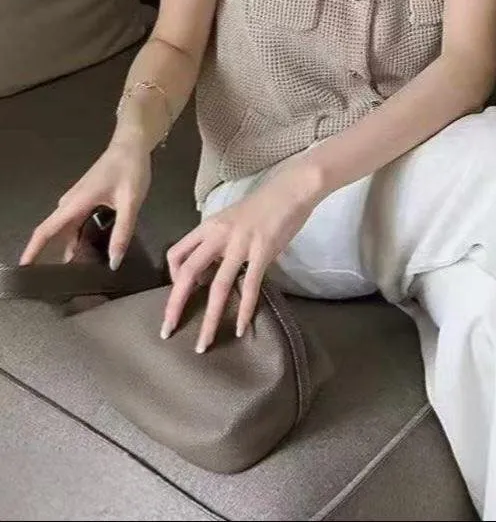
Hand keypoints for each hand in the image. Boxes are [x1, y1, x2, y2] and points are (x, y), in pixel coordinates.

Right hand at [20, 138, 151, 268]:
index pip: (46, 230)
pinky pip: (77, 223)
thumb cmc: (130, 170)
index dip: (33, 250)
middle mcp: (71, 203)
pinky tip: (94, 250)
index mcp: (76, 203)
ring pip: (69, 230)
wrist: (132, 144)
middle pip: (57, 234)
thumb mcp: (130, 202)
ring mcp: (78, 200)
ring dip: (72, 248)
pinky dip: (80, 237)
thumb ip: (122, 232)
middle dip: (56, 256)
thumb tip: (112, 262)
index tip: (25, 269)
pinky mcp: (86, 199)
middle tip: (67, 283)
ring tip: (82, 272)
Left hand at [162, 162, 321, 351]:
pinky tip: (239, 328)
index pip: (176, 253)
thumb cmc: (263, 205)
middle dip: (174, 305)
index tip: (179, 292)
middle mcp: (218, 235)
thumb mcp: (231, 219)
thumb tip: (214, 265)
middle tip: (167, 330)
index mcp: (208, 227)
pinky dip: (243, 310)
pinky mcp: (263, 251)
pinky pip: (249, 285)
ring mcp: (240, 244)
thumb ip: (219, 241)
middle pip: (187, 273)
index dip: (171, 276)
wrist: (290, 190)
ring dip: (208, 319)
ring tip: (203, 344)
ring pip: (217, 287)